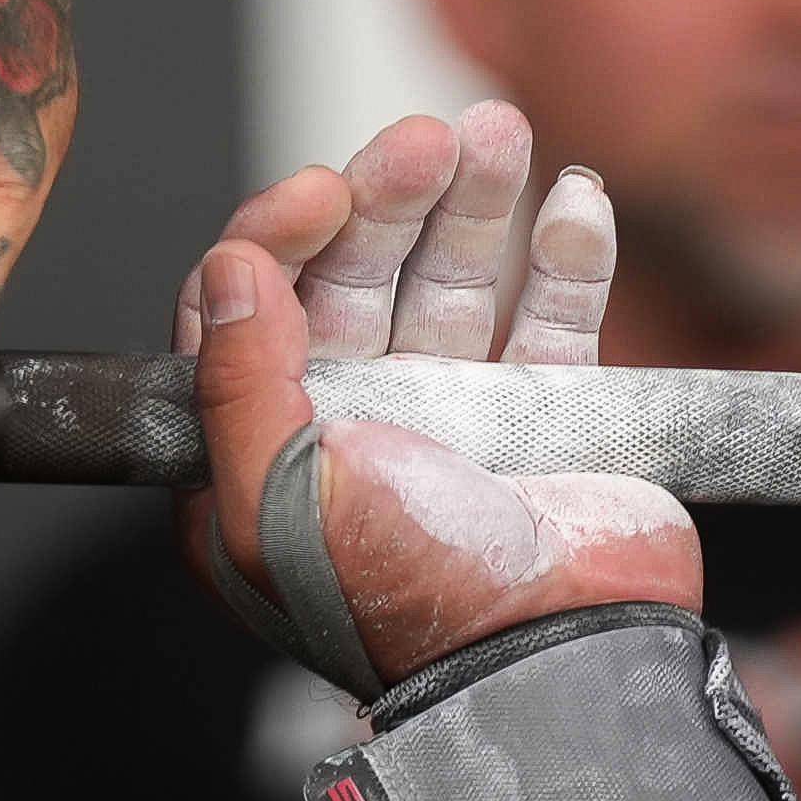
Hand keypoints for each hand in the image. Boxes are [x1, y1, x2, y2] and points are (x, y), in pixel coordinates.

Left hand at [177, 100, 699, 681]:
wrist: (551, 665)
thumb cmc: (404, 605)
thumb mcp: (278, 502)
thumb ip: (238, 381)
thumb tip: (228, 266)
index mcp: (266, 449)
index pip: (248, 309)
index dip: (279, 234)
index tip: (323, 190)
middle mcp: (352, 424)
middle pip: (355, 277)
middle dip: (386, 199)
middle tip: (425, 141)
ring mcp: (452, 416)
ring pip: (452, 281)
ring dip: (474, 203)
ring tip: (498, 135)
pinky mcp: (544, 417)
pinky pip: (549, 320)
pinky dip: (565, 259)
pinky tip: (573, 202)